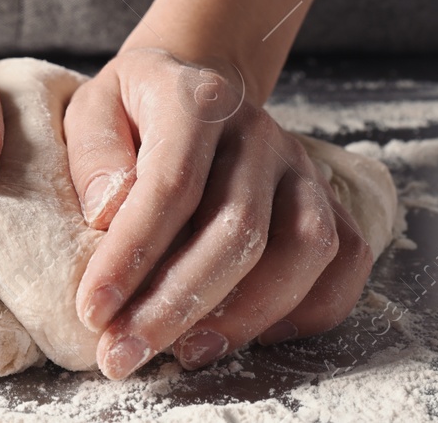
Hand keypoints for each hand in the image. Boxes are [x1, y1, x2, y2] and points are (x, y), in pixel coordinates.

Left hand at [63, 47, 373, 377]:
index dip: (133, 254)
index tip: (93, 310)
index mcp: (196, 100)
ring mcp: (302, 166)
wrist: (198, 82)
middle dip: (177, 304)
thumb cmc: (137, 110)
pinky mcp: (329, 198)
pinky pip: (346, 260)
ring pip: (304, 247)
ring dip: (246, 315)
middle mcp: (260, 132)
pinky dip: (308, 311)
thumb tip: (108, 214)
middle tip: (124, 354)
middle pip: (239, 227)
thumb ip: (96, 156)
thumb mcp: (91, 109)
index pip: (172, 184)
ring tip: (186, 352)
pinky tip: (252, 337)